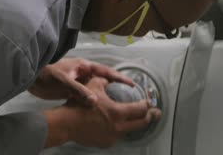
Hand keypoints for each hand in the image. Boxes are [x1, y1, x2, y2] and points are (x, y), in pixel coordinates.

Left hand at [28, 58, 133, 104]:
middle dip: (115, 86)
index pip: (106, 71)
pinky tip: (98, 109)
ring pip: (95, 89)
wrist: (31, 79)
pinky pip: (86, 96)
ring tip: (116, 104)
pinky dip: (93, 101)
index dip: (119, 77)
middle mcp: (84, 73)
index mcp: (84, 66)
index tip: (131, 83)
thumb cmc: (47, 74)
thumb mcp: (63, 80)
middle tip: (127, 96)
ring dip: (104, 95)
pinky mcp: (72, 91)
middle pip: (103, 80)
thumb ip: (78, 90)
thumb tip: (94, 101)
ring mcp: (78, 82)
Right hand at [44, 77, 160, 147]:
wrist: (66, 124)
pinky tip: (115, 125)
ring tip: (135, 119)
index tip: (151, 103)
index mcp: (117, 112)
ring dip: (133, 124)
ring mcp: (112, 137)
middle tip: (155, 114)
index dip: (148, 105)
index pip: (141, 110)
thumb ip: (105, 80)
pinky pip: (117, 136)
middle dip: (150, 117)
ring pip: (129, 130)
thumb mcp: (94, 86)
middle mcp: (118, 127)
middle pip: (141, 123)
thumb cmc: (79, 105)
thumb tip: (109, 79)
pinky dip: (119, 129)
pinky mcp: (106, 143)